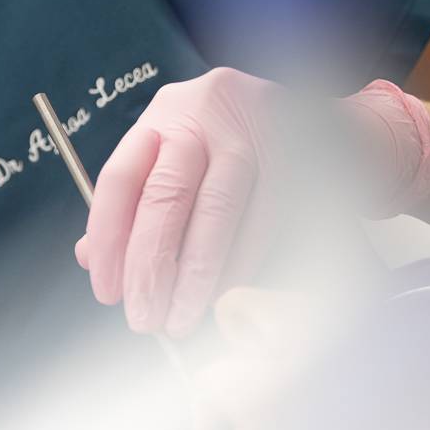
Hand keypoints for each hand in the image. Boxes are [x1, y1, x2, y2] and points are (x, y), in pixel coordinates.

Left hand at [75, 68, 429, 337]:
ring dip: (197, 276)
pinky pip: (266, 218)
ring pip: (217, 211)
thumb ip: (140, 205)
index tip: (107, 290)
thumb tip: (90, 256)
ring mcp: (257, 126)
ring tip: (181, 318)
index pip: (121, 178)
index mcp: (167, 114)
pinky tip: (225, 294)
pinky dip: (241, 263)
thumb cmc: (247, 156)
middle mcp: (207, 111)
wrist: (339, 132)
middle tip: (143, 318)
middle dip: (150, 266)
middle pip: (166, 194)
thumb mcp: (186, 165)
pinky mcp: (303, 150)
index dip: (109, 239)